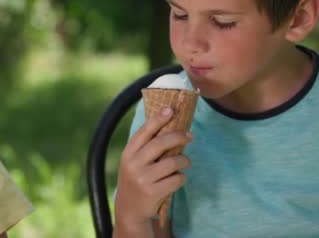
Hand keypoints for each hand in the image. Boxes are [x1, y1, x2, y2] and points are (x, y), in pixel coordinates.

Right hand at [114, 107, 191, 235]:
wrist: (129, 209)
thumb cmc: (136, 179)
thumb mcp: (133, 162)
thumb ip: (146, 147)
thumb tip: (169, 125)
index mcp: (128, 153)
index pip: (144, 132)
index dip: (158, 119)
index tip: (171, 109)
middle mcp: (133, 164)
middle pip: (160, 144)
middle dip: (178, 136)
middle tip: (190, 135)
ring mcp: (143, 179)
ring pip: (173, 162)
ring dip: (184, 161)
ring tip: (185, 162)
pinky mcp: (153, 192)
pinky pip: (177, 179)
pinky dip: (182, 178)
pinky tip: (178, 178)